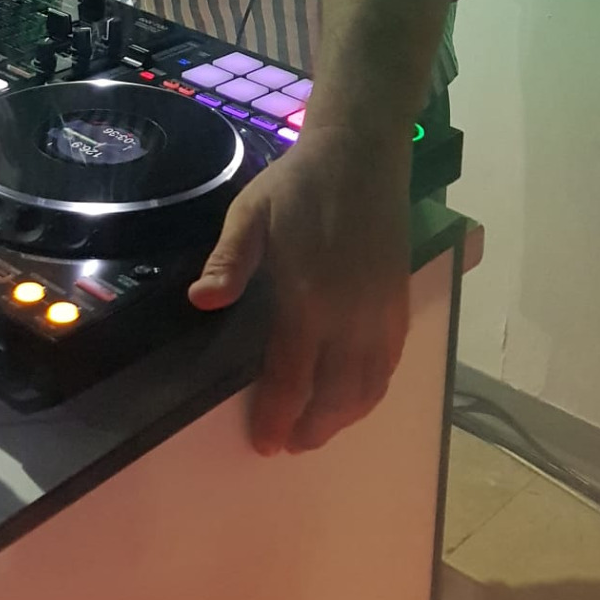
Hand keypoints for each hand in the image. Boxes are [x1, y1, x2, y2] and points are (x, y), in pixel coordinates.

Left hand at [189, 128, 411, 453]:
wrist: (360, 155)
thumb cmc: (297, 184)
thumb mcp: (251, 214)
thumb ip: (228, 262)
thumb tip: (200, 302)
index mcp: (308, 298)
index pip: (292, 377)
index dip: (278, 416)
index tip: (265, 442)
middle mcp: (350, 315)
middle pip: (335, 394)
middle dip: (312, 427)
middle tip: (288, 445)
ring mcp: (380, 310)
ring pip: (368, 385)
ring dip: (344, 417)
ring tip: (318, 431)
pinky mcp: (399, 301)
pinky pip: (390, 362)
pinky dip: (373, 390)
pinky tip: (356, 396)